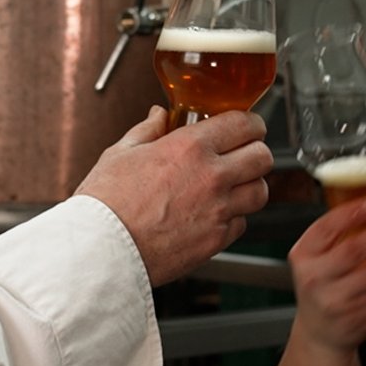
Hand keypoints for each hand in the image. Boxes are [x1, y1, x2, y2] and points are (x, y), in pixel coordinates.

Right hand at [75, 107, 271, 285]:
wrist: (102, 249)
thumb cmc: (106, 203)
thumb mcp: (121, 153)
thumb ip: (148, 130)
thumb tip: (159, 116)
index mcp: (190, 147)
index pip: (245, 124)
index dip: (250, 124)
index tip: (247, 127)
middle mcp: (212, 176)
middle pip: (263, 156)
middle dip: (256, 152)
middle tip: (243, 154)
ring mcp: (218, 210)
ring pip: (260, 192)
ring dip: (250, 186)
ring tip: (232, 186)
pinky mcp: (216, 239)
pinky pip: (242, 223)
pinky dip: (233, 218)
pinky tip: (213, 214)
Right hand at [286, 198, 365, 354]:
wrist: (319, 332)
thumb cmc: (322, 285)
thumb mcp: (316, 257)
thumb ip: (335, 234)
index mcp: (303, 255)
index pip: (326, 227)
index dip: (352, 212)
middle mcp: (314, 277)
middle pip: (354, 249)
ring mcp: (333, 299)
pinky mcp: (354, 316)